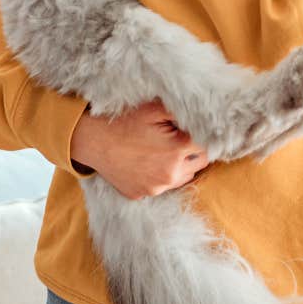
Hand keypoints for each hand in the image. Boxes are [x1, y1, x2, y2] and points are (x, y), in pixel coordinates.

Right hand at [70, 99, 209, 199]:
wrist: (93, 140)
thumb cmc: (125, 121)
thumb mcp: (155, 108)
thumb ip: (183, 111)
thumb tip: (206, 112)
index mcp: (177, 150)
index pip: (209, 145)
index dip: (206, 134)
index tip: (201, 128)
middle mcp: (171, 174)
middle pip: (200, 163)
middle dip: (196, 150)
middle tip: (183, 136)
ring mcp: (156, 188)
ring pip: (184, 177)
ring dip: (182, 164)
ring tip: (167, 148)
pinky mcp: (142, 194)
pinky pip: (162, 185)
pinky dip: (162, 175)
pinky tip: (150, 159)